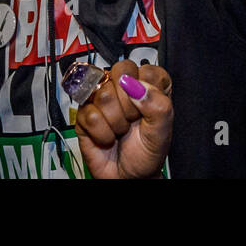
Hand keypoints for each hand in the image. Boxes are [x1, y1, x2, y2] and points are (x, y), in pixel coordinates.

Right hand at [75, 60, 172, 178]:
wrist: (128, 177)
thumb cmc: (147, 153)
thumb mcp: (161, 131)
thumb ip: (158, 104)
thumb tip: (136, 86)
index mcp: (147, 85)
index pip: (146, 69)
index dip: (146, 91)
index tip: (148, 109)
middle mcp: (124, 87)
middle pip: (120, 73)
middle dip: (129, 105)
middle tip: (133, 120)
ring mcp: (102, 98)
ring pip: (103, 94)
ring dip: (115, 122)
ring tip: (120, 130)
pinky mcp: (84, 112)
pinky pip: (89, 114)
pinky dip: (102, 132)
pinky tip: (108, 136)